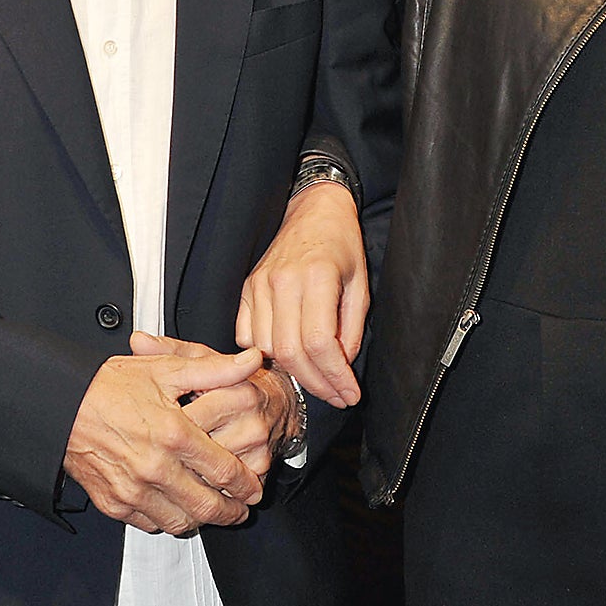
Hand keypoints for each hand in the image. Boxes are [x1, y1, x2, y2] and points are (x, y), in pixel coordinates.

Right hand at [62, 343, 266, 534]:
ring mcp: (133, 489)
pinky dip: (168, 520)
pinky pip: (150, 524)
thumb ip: (214, 370)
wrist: (62, 404)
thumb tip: (250, 361)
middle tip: (241, 509)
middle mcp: (155, 467)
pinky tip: (175, 507)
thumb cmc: (110, 385)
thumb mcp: (166, 369)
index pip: (224, 471)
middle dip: (232, 512)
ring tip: (211, 510)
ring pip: (181, 521)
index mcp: (173, 434)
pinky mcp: (114, 503)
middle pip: (207, 505)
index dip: (246, 484)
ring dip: (202, 520)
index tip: (253, 488)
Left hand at [130, 331, 298, 479]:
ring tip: (167, 464)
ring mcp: (257, 446)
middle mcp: (251, 418)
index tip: (147, 426)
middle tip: (150, 452)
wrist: (279, 402)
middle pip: (199, 446)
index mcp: (237, 388)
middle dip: (173, 452)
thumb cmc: (234, 380)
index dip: (165, 422)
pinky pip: (224, 484)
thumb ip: (171, 352)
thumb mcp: (203, 360)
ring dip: (186, 471)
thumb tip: (139, 342)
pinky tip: (189, 478)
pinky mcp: (260, 469)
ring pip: (209, 470)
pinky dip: (203, 484)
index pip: (193, 413)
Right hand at [235, 180, 365, 406]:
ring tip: (315, 376)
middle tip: (335, 395)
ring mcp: (260, 284)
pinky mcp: (247, 288)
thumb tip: (339, 367)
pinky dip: (263, 353)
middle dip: (315, 384)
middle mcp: (283, 281)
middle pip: (290, 352)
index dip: (335, 377)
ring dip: (290, 372)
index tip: (349, 394)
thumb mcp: (361, 285)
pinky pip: (245, 335)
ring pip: (266, 347)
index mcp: (317, 277)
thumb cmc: (342, 245)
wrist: (314, 211)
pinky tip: (286, 354)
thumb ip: (352, 329)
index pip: (319, 343)